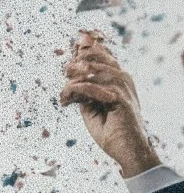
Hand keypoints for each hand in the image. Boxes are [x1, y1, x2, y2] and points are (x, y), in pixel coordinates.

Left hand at [60, 30, 159, 177]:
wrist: (127, 150)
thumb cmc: (111, 132)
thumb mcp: (92, 111)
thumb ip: (85, 97)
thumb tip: (73, 86)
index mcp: (118, 81)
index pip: (104, 58)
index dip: (89, 48)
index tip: (76, 43)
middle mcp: (122, 81)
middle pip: (101, 58)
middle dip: (80, 59)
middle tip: (66, 69)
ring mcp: (123, 88)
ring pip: (96, 71)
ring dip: (75, 78)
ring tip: (65, 86)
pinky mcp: (121, 99)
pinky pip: (95, 88)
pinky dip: (79, 90)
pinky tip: (69, 97)